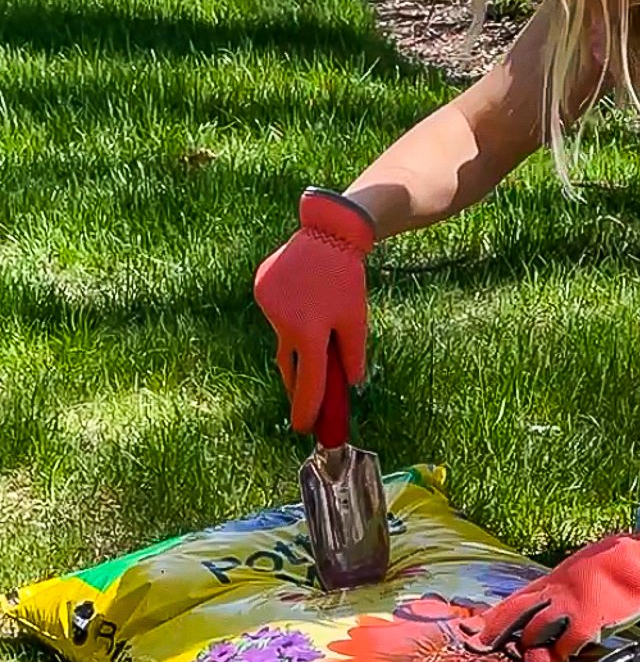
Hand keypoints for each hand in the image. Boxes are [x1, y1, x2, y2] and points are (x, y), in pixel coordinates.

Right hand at [254, 188, 375, 432]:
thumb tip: (350, 384)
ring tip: (314, 316)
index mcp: (309, 332)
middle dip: (298, 382)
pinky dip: (288, 316)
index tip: (305, 428)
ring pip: (283, 336)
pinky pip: (276, 314)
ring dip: (297, 341)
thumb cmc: (346, 279)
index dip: (308, 407)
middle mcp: (283, 322)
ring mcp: (268, 305)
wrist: (328, 233)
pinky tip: (302, 297)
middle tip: (307, 399)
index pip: (309, 381)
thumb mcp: (356, 319)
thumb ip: (352, 355)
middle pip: (290, 364)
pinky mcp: (261, 289)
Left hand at [470, 514, 639, 661]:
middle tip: (475, 645)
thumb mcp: (581, 566)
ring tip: (525, 658)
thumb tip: (553, 598)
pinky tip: (554, 660)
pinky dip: (557, 655)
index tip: (469, 627)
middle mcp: (556, 590)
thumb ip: (564, 584)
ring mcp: (570, 606)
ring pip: (534, 631)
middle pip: (514, 613)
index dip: (491, 616)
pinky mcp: (589, 620)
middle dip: (492, 631)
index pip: (514, 599)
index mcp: (553, 578)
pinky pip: (564, 645)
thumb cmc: (620, 559)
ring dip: (527, 647)